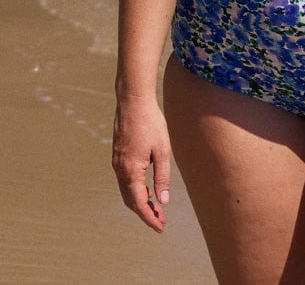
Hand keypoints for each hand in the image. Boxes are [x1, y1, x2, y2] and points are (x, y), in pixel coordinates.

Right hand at [112, 96, 171, 231]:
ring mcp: (117, 162)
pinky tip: (147, 189)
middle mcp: (120, 169)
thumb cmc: (150, 123)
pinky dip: (135, 190)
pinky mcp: (118, 155)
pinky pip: (124, 180)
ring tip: (156, 208)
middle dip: (145, 213)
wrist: (133, 101)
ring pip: (126, 191)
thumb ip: (162, 177)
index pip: (139, 203)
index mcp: (131, 170)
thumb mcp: (162, 150)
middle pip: (130, 200)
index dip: (149, 218)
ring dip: (140, 202)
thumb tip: (163, 201)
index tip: (160, 227)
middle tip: (161, 221)